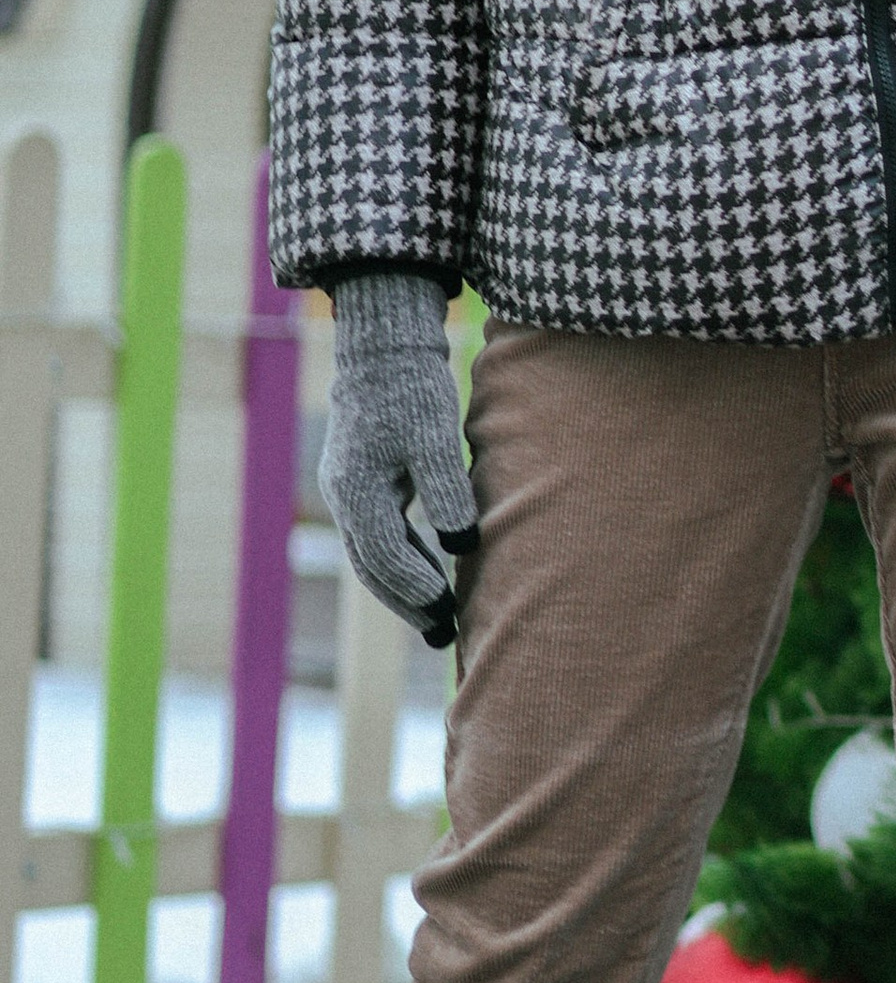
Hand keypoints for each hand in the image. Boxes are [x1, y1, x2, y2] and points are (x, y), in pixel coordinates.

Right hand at [320, 272, 477, 647]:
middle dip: (408, 602)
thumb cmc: (411, 388)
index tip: (446, 611)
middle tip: (444, 634)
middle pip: (373, 566)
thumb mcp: (434, 437)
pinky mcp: (365, 484)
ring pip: (375, 555)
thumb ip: (447, 490)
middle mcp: (344, 496)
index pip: (384, 555)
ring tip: (441, 619)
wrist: (384, 348)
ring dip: (406, 587)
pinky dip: (406, 560)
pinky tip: (433, 578)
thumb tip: (463, 544)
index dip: (415, 587)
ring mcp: (350, 491)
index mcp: (355, 489)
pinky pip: (382, 535)